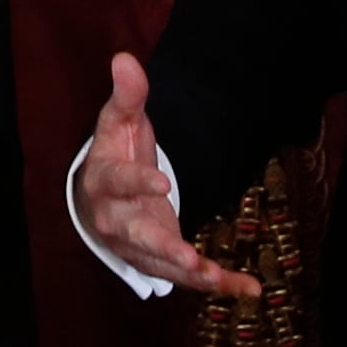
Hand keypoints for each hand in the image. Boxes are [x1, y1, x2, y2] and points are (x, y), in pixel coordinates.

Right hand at [77, 54, 261, 299]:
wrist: (98, 198)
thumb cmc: (113, 154)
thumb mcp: (118, 121)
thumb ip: (128, 94)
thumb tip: (125, 58)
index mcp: (106, 182)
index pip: (120, 182)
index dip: (140, 184)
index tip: (162, 183)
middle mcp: (118, 221)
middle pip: (139, 236)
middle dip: (164, 248)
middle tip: (189, 257)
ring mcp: (138, 246)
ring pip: (163, 264)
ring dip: (191, 274)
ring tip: (217, 277)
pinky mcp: (159, 262)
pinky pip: (187, 278)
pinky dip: (219, 285)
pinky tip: (249, 289)